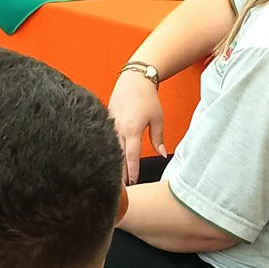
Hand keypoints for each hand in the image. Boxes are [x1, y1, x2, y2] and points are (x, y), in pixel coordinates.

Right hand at [108, 71, 166, 185]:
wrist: (134, 79)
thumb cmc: (147, 98)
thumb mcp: (157, 118)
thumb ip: (158, 138)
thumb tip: (162, 154)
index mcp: (132, 130)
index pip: (131, 157)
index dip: (132, 172)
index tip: (133, 183)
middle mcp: (119, 129)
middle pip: (118, 156)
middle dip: (119, 172)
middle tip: (121, 189)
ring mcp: (110, 125)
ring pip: (110, 148)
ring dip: (113, 162)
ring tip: (114, 177)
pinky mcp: (106, 120)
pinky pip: (106, 138)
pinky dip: (107, 149)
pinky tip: (107, 158)